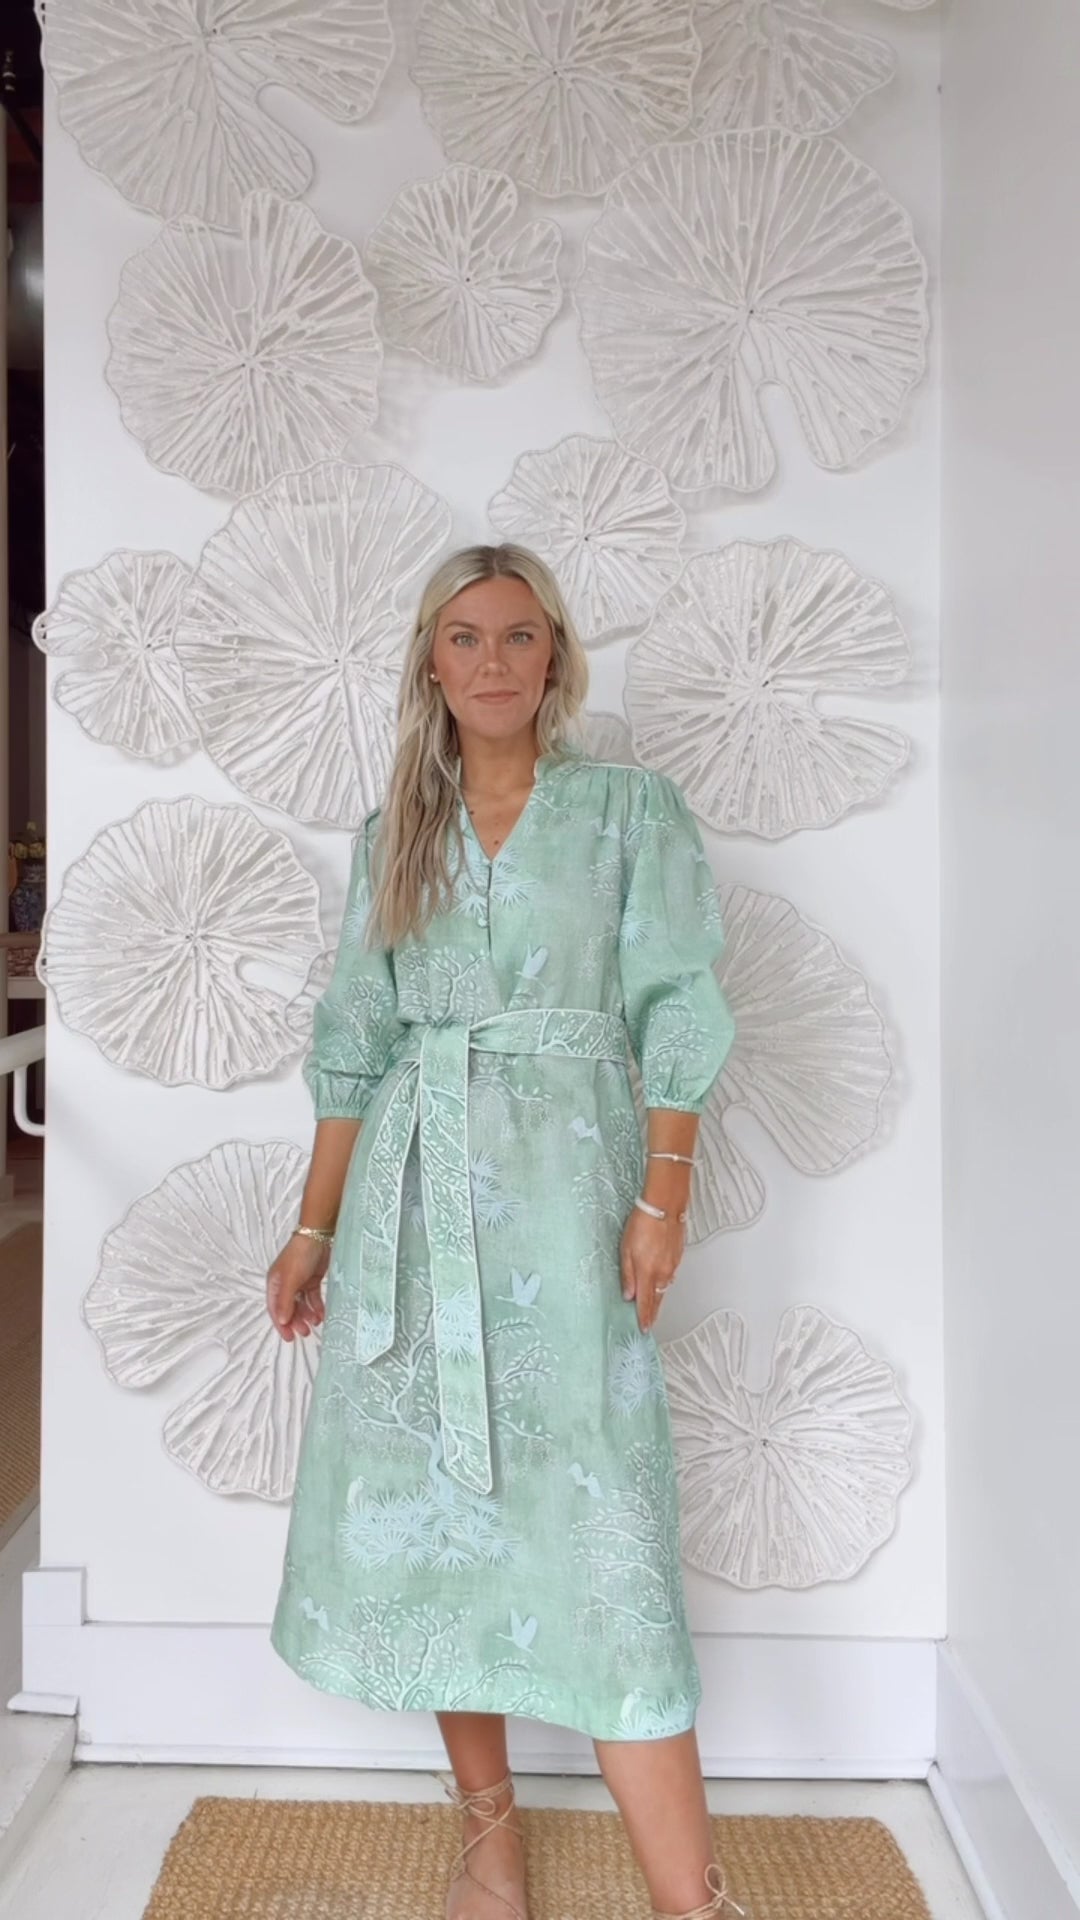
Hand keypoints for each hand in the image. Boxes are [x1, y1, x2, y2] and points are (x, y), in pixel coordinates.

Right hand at [266, 1234, 329, 1341]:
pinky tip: (321, 1314)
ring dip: (307, 1315)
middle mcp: (285, 1284)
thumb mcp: (290, 1280)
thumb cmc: (299, 1256)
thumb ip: (285, 1301)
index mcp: (275, 1284)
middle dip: (296, 1321)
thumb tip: (281, 1321)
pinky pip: (313, 1297)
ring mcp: (299, 1282)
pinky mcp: (312, 1279)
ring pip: (301, 1304)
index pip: (276, 1309)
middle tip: (305, 1333)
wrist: (318, 1237)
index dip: (282, 1324)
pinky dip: (316, 1306)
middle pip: (289, 1308)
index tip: (290, 1337)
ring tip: (315, 1323)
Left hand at [619, 1206, 684, 1332]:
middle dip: (653, 1313)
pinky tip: (661, 1282)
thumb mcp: (625, 1250)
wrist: (664, 1207)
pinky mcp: (678, 1256)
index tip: (643, 1328)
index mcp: (648, 1273)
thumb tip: (628, 1294)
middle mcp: (663, 1273)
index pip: (645, 1303)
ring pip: (664, 1287)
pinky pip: (670, 1275)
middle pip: (657, 1299)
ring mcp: (672, 1265)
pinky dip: (665, 1282)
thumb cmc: (643, 1224)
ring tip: (654, 1307)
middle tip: (650, 1323)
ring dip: (658, 1298)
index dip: (644, 1318)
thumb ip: (627, 1275)